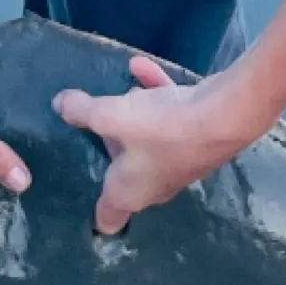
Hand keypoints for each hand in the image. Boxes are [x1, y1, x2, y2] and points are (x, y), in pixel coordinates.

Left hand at [53, 56, 269, 235]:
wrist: (226, 114)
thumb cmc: (160, 128)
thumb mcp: (109, 115)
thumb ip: (81, 111)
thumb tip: (58, 105)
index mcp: (129, 193)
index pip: (108, 219)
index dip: (92, 214)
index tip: (78, 198)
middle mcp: (155, 186)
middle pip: (125, 172)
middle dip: (110, 148)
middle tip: (91, 126)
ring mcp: (180, 164)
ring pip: (148, 142)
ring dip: (134, 117)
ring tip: (119, 92)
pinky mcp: (200, 140)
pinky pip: (170, 119)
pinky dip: (156, 96)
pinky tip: (141, 65)